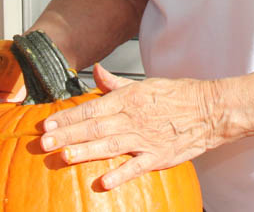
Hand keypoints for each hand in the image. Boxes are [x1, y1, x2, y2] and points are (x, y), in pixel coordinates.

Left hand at [40, 63, 219, 189]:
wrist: (209, 110)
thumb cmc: (176, 96)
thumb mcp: (144, 84)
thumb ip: (116, 83)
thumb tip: (96, 71)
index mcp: (128, 99)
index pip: (91, 108)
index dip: (68, 116)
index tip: (48, 124)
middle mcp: (132, 118)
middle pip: (95, 127)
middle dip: (68, 134)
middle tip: (44, 142)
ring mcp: (145, 139)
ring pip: (110, 146)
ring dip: (86, 151)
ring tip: (64, 156)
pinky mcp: (158, 157)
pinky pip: (135, 167)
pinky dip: (119, 175)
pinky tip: (102, 182)